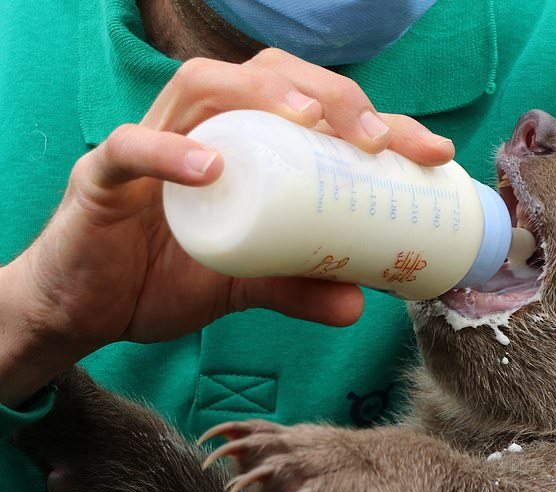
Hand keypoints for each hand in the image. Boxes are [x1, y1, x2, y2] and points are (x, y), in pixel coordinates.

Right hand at [0, 49, 453, 404]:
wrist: (86, 311)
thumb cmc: (166, 277)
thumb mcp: (248, 285)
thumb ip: (298, 288)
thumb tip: (360, 306)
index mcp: (245, 148)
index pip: (314, 111)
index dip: (376, 119)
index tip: (431, 152)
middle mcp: (204, 131)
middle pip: (269, 77)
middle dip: (333, 96)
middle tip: (378, 138)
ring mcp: (153, 146)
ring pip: (205, 86)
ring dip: (265, 95)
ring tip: (315, 125)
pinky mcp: (103, 177)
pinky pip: (130, 147)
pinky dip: (169, 151)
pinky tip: (211, 167)